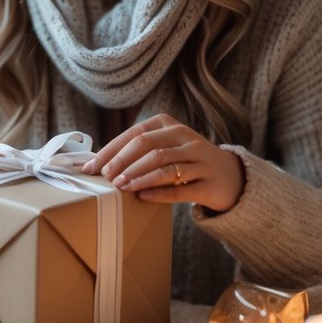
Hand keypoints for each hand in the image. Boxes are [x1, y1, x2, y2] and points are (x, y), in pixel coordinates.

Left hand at [81, 114, 244, 211]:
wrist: (230, 177)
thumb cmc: (186, 162)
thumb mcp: (165, 147)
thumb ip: (139, 150)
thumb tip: (98, 163)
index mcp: (170, 125)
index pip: (135, 134)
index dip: (111, 150)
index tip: (91, 167)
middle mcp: (186, 138)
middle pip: (148, 146)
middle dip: (122, 162)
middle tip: (105, 178)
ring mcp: (200, 159)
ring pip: (164, 165)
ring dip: (138, 177)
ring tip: (120, 188)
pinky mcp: (209, 183)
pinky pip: (181, 188)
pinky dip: (160, 193)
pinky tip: (144, 197)